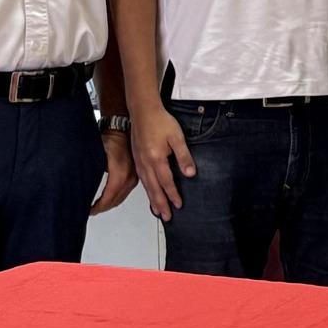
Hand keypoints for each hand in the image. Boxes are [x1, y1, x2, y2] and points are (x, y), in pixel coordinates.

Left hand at [89, 129, 135, 215]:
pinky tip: (108, 199)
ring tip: (98, 207)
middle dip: (102, 208)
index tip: (89, 210)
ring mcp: (134, 178)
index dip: (98, 207)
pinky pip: (125, 193)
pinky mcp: (135, 177)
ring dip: (109, 204)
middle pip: (115, 201)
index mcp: (120, 174)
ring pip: (121, 198)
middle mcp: (129, 178)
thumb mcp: (97, 155)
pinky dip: (116, 198)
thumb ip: (91, 172)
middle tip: (91, 210)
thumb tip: (81, 185)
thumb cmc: (111, 139)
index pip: (108, 197)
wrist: (123, 130)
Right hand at [129, 105, 194, 220]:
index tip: (179, 205)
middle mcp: (145, 163)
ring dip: (153, 200)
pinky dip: (146, 190)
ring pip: (146, 186)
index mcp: (156, 158)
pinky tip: (149, 193)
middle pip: (154, 189)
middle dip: (161, 204)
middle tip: (167, 217)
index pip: (167, 182)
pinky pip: (142, 179)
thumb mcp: (177, 137)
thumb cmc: (160, 121)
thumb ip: (184, 156)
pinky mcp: (137, 158)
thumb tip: (190, 173)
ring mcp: (139, 161)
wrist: (143, 110)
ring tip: (158, 211)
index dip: (173, 195)